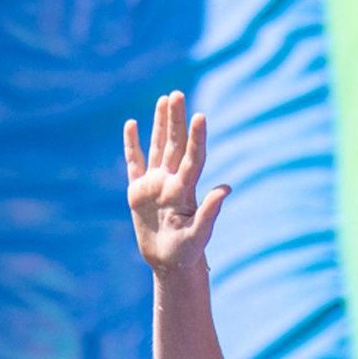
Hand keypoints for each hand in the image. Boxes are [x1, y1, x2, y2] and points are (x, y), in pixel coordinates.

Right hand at [125, 90, 229, 274]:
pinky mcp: (138, 192)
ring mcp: (154, 184)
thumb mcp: (199, 236)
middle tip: (178, 94)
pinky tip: (132, 124)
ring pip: (157, 147)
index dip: (195, 137)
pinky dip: (132, 144)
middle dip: (175, 119)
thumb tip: (226, 189)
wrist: (169, 264)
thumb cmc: (187, 253)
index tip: (199, 116)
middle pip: (173, 144)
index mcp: (184, 190)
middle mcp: (170, 181)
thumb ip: (210, 213)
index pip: (192, 157)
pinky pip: (134, 163)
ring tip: (164, 99)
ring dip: (160, 124)